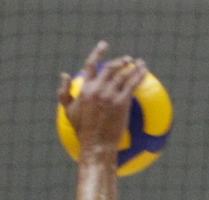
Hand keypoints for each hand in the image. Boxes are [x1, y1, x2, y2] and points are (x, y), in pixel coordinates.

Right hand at [58, 44, 149, 159]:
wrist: (97, 145)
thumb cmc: (83, 131)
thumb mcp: (68, 111)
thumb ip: (64, 92)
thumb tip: (64, 74)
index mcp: (85, 88)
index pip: (91, 64)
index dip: (98, 52)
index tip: (104, 45)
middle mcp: (98, 88)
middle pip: (110, 67)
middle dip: (120, 61)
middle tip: (127, 59)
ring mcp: (110, 95)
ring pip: (123, 74)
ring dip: (132, 67)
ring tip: (139, 64)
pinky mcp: (122, 102)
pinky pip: (132, 84)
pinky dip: (139, 75)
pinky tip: (144, 72)